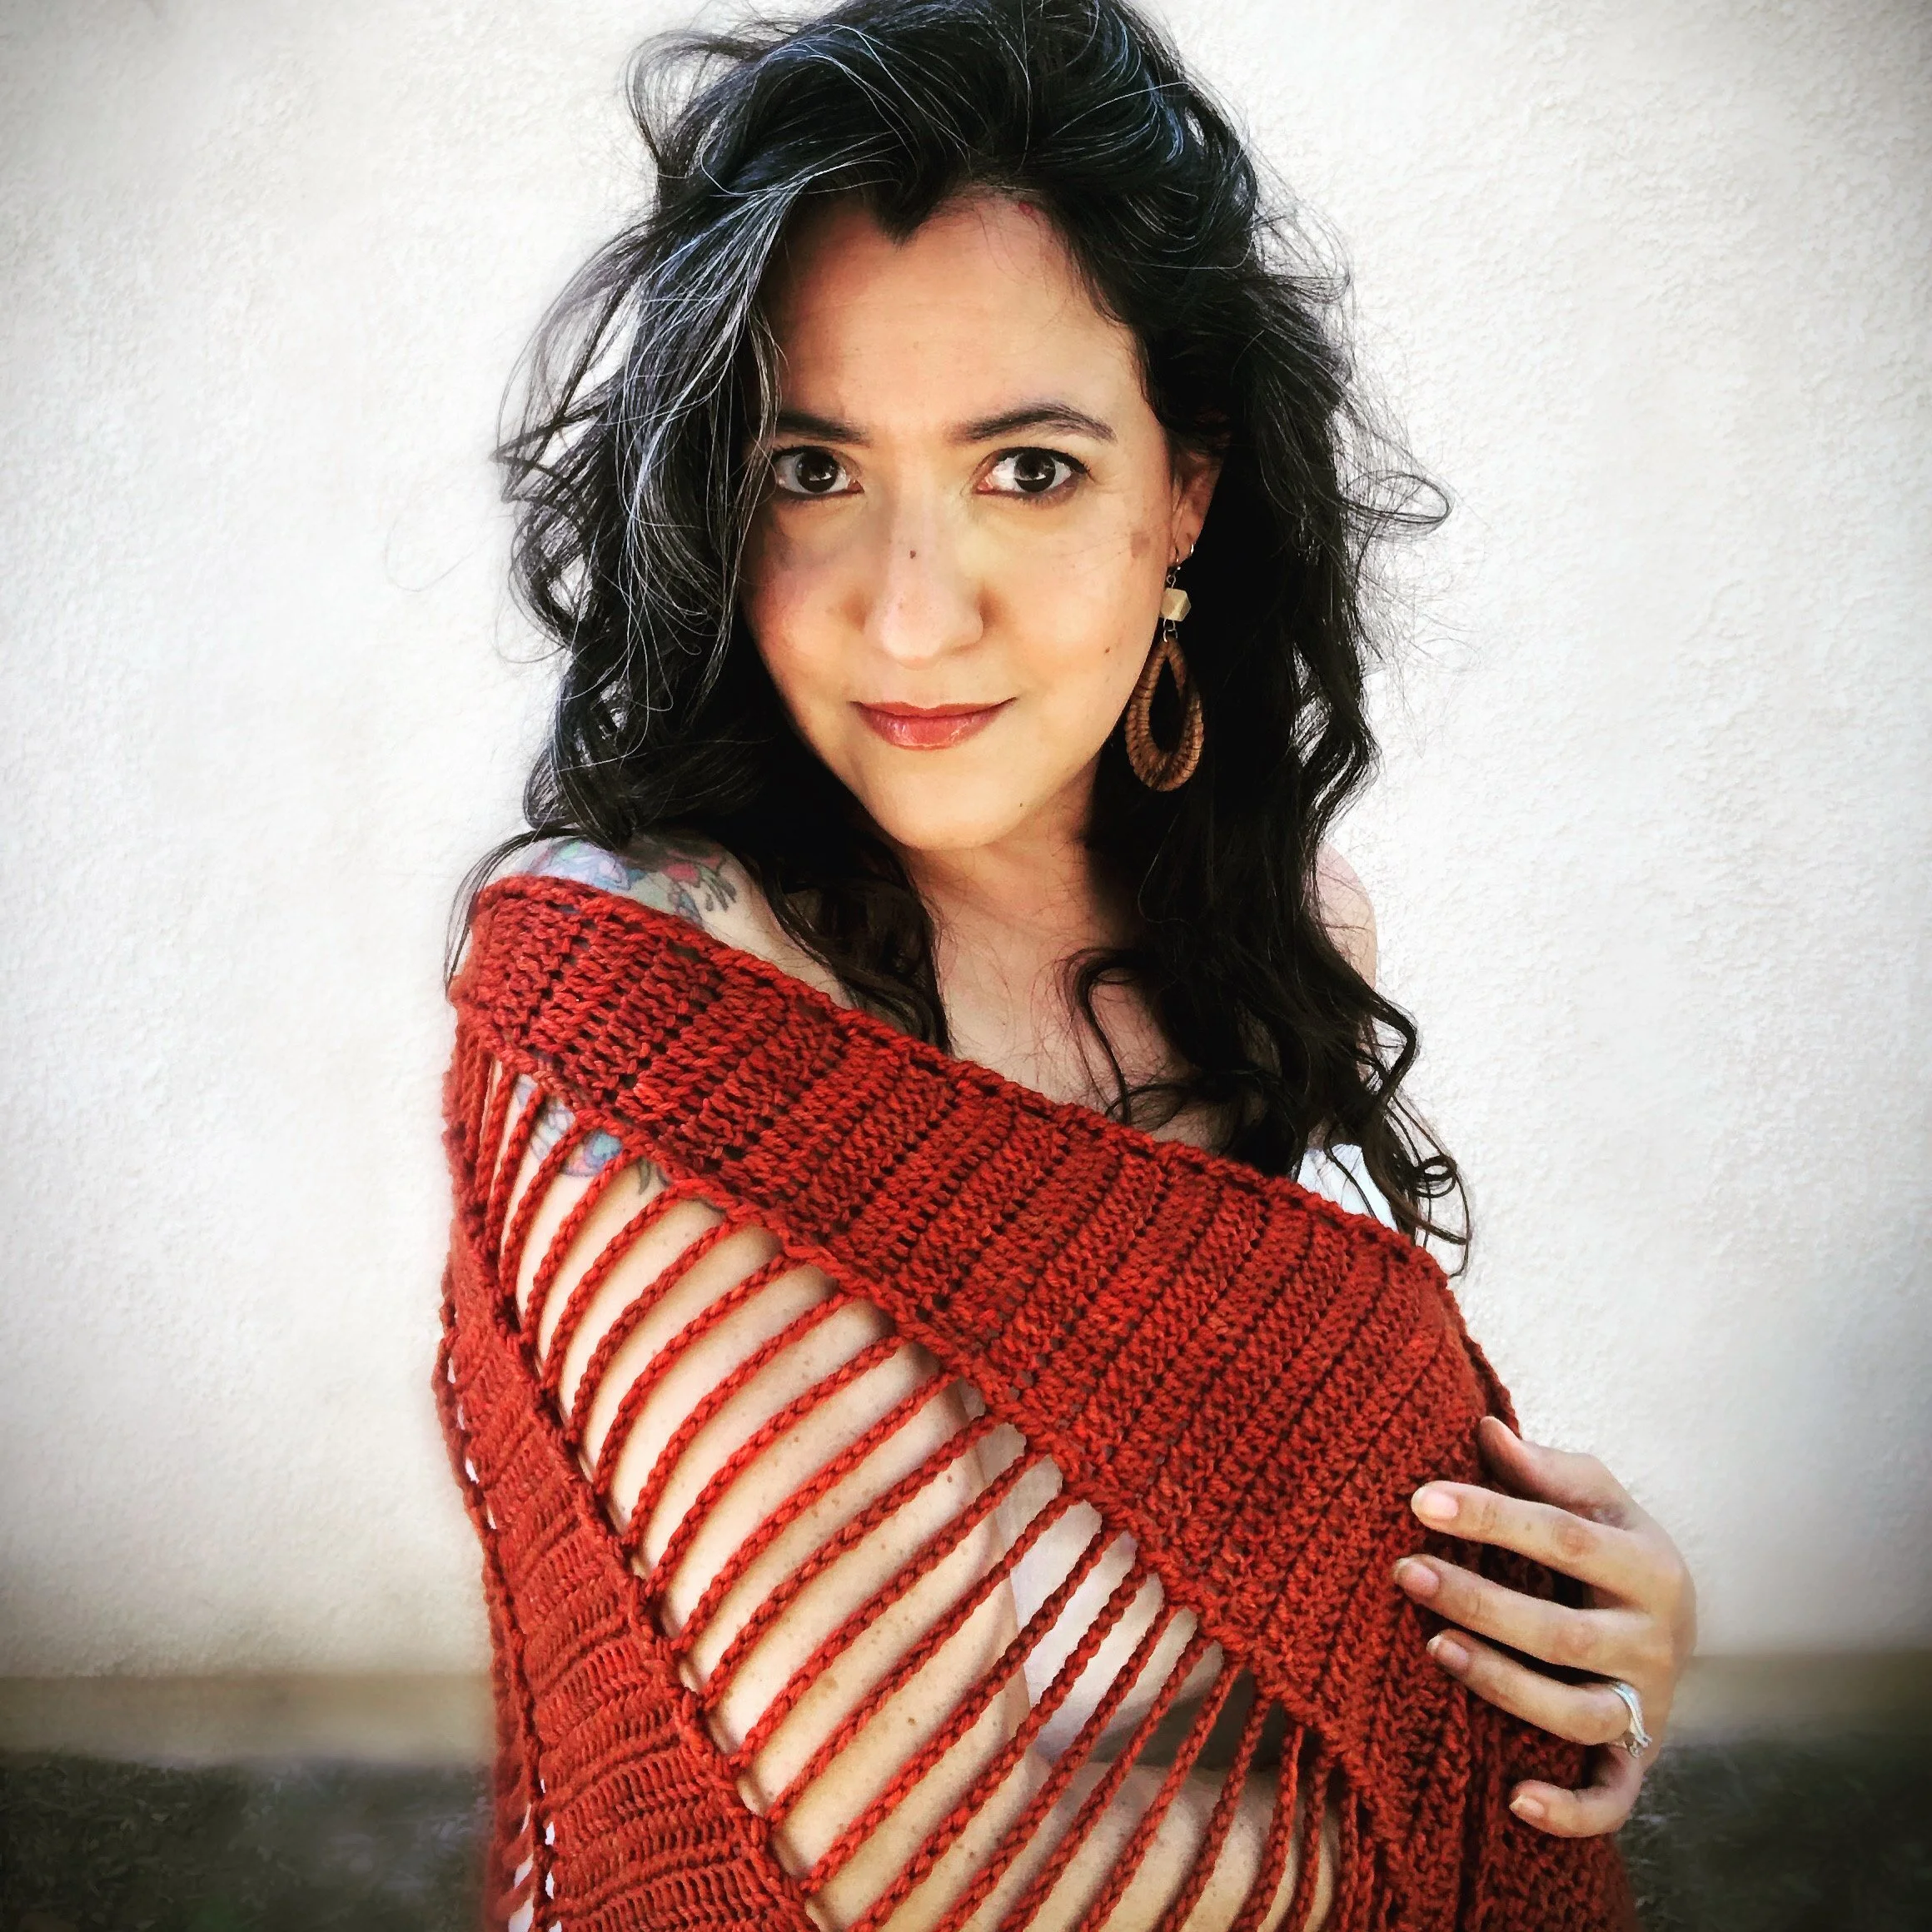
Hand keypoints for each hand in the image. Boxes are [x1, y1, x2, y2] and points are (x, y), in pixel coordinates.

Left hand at [1390, 1414, 1696, 1836]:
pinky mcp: (1638, 1760)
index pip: (1564, 1538)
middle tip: (1404, 1569)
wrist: (1673, 1618)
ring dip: (1503, 1685)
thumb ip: (1544, 1469)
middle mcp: (1655, 1641)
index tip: (1420, 1498)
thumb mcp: (1595, 1497)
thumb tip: (1485, 1428)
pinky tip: (1515, 1799)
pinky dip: (1571, 1810)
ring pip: (1578, 1714)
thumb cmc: (1611, 1544)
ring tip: (1434, 1646)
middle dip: (1478, 1601)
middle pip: (1562, 1632)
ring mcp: (1648, 1705)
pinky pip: (1612, 1798)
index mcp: (1649, 1565)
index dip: (1491, 1517)